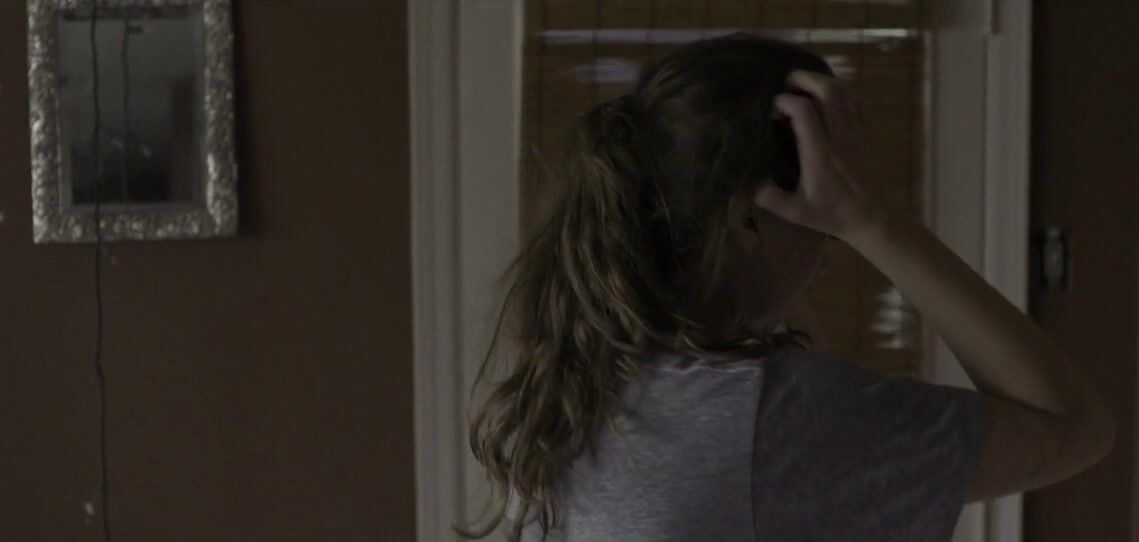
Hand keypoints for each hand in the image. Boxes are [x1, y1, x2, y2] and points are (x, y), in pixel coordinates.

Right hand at [754, 70, 882, 240]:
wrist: (874, 217)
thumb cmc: (833, 214)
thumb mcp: (795, 212)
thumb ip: (769, 197)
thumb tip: (748, 181)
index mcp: (820, 153)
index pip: (804, 111)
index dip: (785, 101)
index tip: (772, 108)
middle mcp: (840, 136)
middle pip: (827, 91)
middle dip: (805, 79)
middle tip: (787, 81)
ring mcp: (857, 131)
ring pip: (844, 91)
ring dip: (823, 80)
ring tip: (805, 84)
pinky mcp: (868, 132)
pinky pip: (856, 100)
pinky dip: (841, 90)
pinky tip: (828, 95)